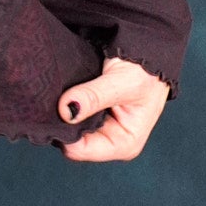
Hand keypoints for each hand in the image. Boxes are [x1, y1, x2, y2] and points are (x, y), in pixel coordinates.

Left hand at [56, 55, 170, 161]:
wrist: (146, 55)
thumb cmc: (144, 73)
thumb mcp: (121, 82)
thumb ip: (93, 97)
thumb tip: (66, 110)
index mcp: (123, 144)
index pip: (79, 150)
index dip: (64, 131)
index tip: (58, 108)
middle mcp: (110, 140)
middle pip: (70, 141)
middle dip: (63, 121)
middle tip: (60, 96)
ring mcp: (100, 129)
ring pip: (67, 127)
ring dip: (62, 110)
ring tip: (66, 91)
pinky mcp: (91, 116)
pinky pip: (69, 115)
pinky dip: (65, 103)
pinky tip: (66, 91)